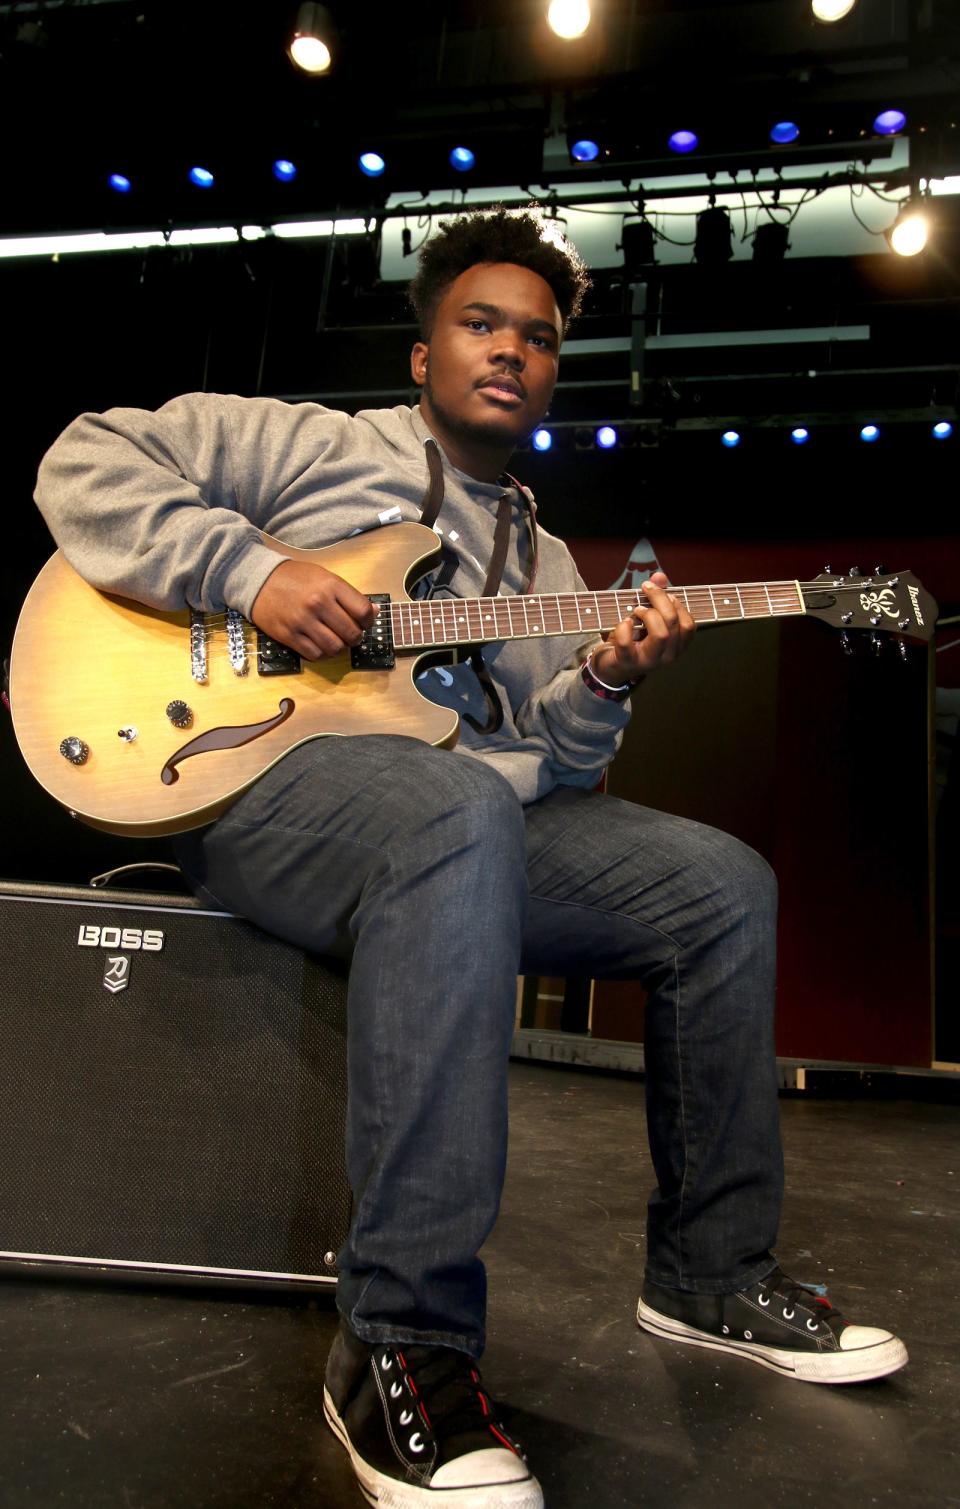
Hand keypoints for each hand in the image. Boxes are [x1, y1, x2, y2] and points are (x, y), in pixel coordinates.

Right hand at [251, 559, 377, 659]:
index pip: (363, 611)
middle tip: (351, 635)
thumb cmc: (295, 578)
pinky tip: (321, 645)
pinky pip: (315, 655)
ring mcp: (303, 621)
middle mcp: (318, 603)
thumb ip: (348, 595)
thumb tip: (374, 612)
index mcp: (330, 585)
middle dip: (356, 638)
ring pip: (335, 648)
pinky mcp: (289, 635)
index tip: (364, 623)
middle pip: (352, 633)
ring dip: (341, 649)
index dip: (368, 621)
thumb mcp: (325, 577)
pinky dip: (322, 654)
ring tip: (337, 641)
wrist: (259, 580)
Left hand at [591, 571, 694, 684]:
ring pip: (660, 634)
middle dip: (659, 599)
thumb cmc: (633, 640)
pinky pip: (627, 643)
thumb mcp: (647, 618)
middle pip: (673, 622)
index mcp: (677, 646)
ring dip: (648, 614)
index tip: (664, 592)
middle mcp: (668, 656)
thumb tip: (659, 577)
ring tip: (637, 610)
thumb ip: (656, 597)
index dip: (678, 604)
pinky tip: (624, 622)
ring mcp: (649, 661)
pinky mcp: (628, 662)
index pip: (689, 625)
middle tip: (645, 589)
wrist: (612, 666)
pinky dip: (624, 627)